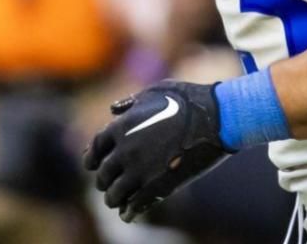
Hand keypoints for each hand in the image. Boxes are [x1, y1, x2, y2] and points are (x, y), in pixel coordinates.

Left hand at [85, 80, 230, 222]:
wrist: (215, 118)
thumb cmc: (186, 100)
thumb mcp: (153, 91)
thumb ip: (130, 102)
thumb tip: (113, 110)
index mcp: (120, 127)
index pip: (95, 149)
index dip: (91, 159)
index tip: (91, 165)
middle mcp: (124, 150)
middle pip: (103, 174)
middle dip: (103, 181)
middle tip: (106, 185)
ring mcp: (140, 170)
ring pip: (115, 194)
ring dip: (113, 199)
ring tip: (116, 202)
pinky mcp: (158, 187)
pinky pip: (135, 205)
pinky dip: (129, 212)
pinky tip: (129, 215)